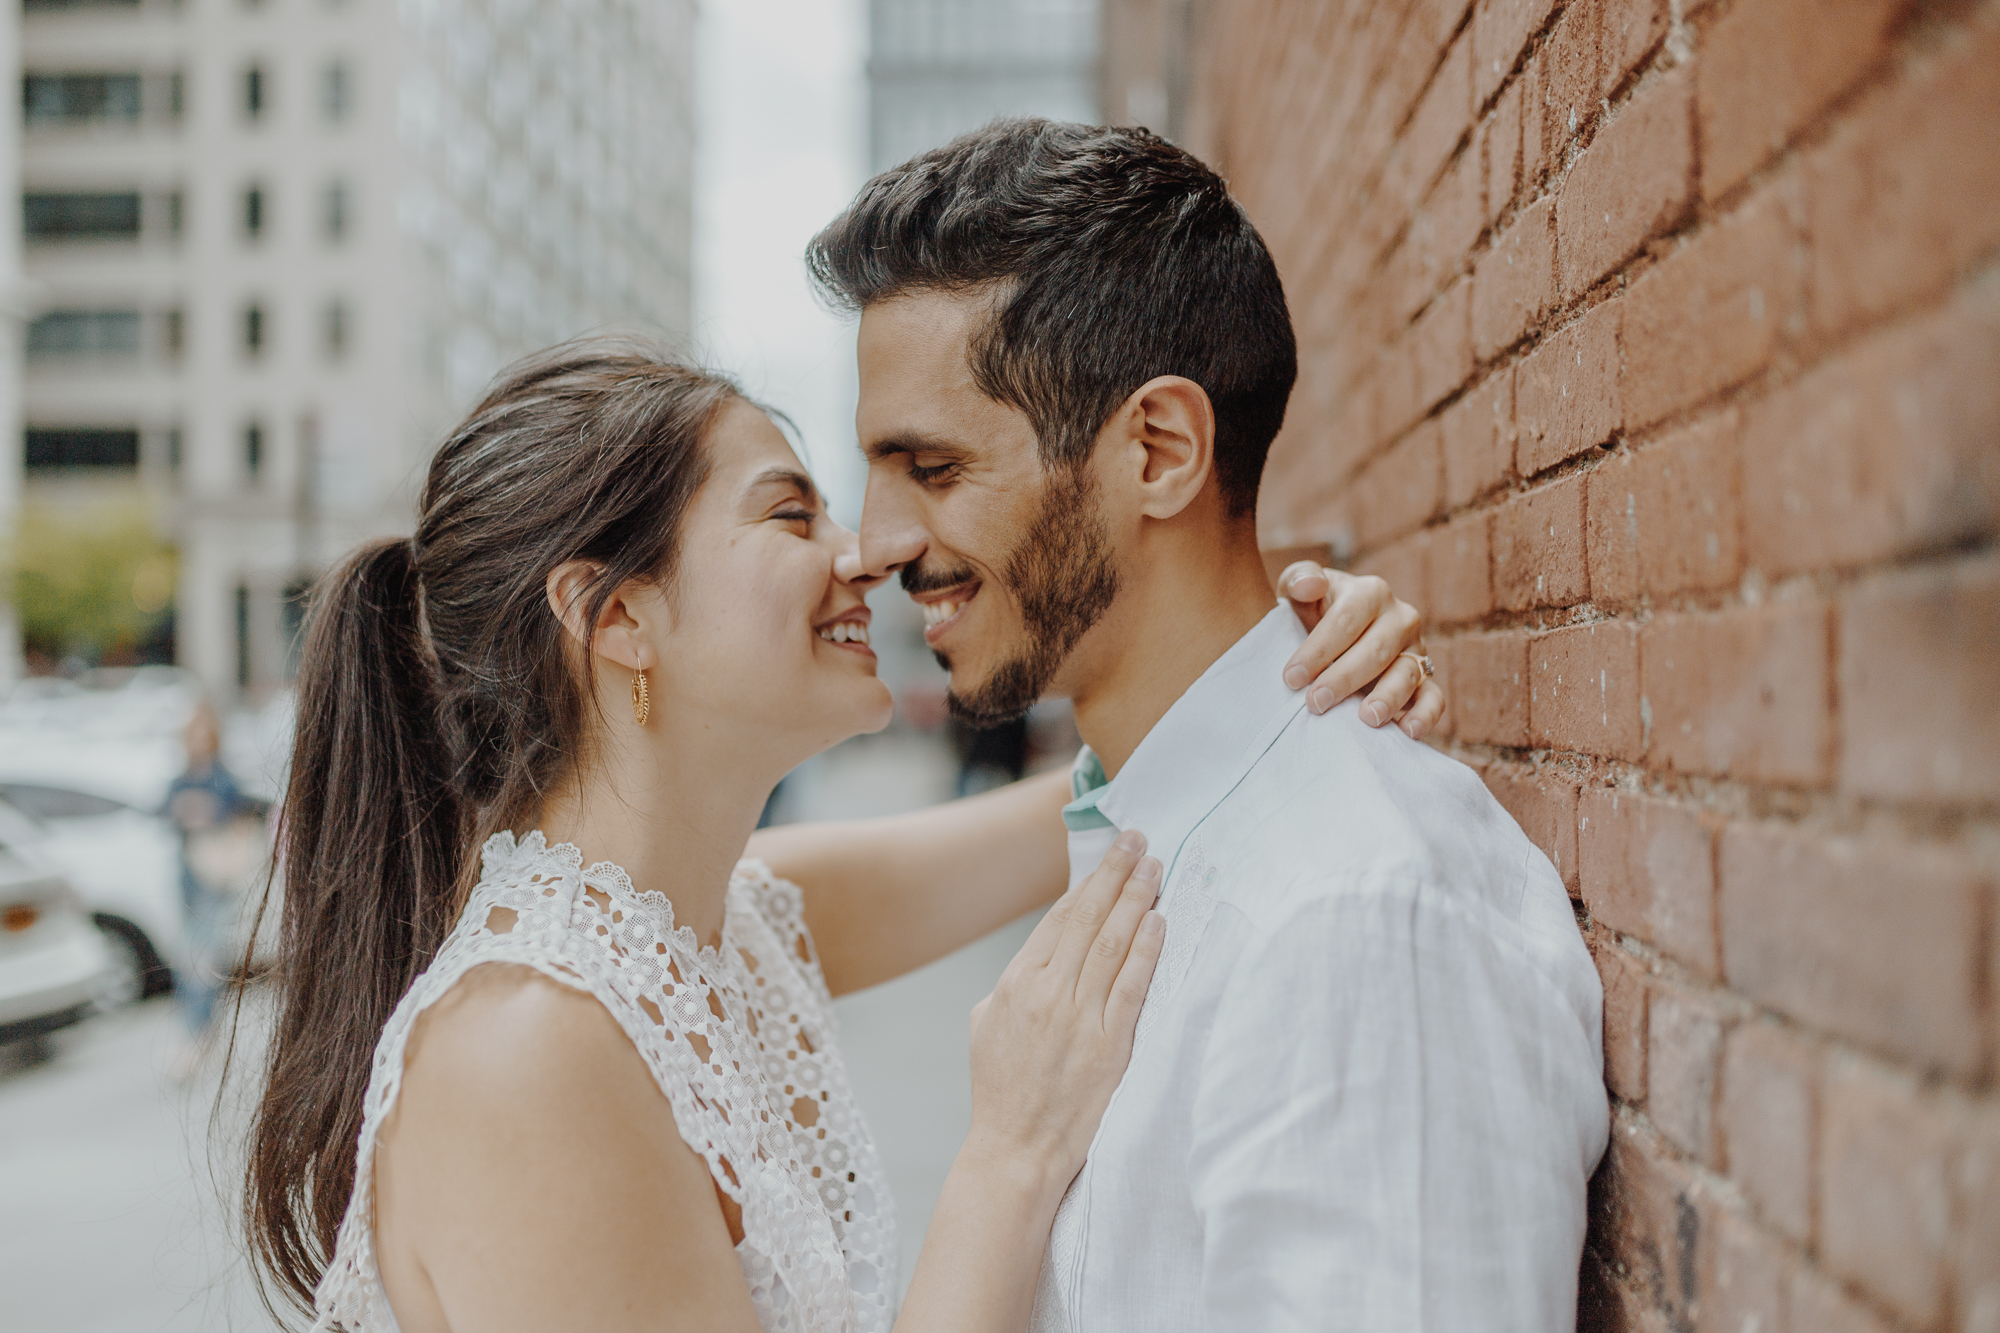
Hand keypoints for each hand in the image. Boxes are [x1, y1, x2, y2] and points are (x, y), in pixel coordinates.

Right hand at [964, 829, 1165, 1188]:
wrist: (1015, 1148)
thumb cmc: (1001, 1090)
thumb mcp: (986, 1025)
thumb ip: (1012, 986)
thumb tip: (1040, 960)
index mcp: (1016, 982)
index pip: (1059, 919)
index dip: (1088, 882)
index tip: (1109, 856)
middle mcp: (1047, 993)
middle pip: (1089, 919)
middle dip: (1116, 874)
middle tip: (1139, 840)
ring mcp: (1079, 1018)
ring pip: (1113, 944)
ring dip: (1137, 900)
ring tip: (1155, 867)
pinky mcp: (1109, 1046)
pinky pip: (1132, 987)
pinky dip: (1147, 950)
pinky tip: (1160, 921)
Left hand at [1276, 562, 1445, 738]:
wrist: (1334, 635)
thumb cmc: (1312, 611)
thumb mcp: (1298, 590)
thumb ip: (1299, 579)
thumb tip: (1311, 585)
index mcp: (1370, 592)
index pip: (1345, 620)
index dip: (1318, 650)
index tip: (1291, 678)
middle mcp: (1400, 618)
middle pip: (1376, 650)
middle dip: (1344, 678)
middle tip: (1315, 703)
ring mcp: (1416, 650)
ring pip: (1407, 674)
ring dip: (1388, 698)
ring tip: (1366, 718)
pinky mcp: (1425, 680)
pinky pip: (1433, 698)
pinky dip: (1425, 715)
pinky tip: (1406, 732)